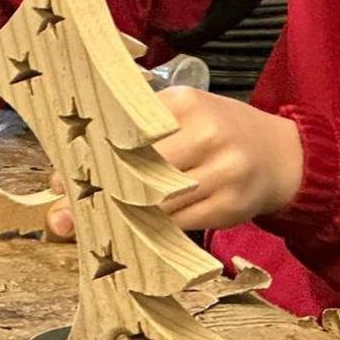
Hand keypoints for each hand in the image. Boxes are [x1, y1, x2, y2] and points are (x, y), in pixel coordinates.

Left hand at [47, 86, 302, 235]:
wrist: (280, 155)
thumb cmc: (216, 132)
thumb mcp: (180, 116)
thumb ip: (129, 135)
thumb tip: (60, 177)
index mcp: (185, 103)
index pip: (127, 131)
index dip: (90, 159)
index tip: (59, 180)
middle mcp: (207, 132)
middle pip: (140, 171)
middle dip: (101, 196)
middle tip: (64, 218)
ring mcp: (224, 171)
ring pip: (159, 204)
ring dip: (124, 219)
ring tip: (92, 229)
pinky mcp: (232, 206)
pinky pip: (180, 226)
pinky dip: (154, 234)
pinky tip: (134, 237)